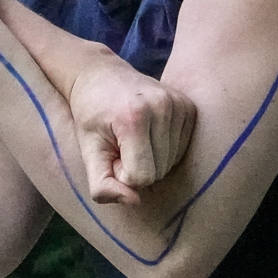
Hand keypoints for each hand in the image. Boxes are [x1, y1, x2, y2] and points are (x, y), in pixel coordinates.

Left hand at [67, 56, 197, 204]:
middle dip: (137, 166)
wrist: (101, 75)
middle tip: (120, 143)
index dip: (123, 173)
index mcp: (133, 117)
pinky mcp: (190, 107)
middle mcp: (161, 107)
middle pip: (158, 171)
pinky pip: (182, 150)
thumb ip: (102, 183)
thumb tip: (133, 201)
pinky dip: (165, 149)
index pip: (141, 177)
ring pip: (172, 163)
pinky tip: (149, 132)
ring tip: (133, 136)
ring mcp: (179, 104)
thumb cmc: (91, 116)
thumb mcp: (87, 150)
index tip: (111, 152)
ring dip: (152, 159)